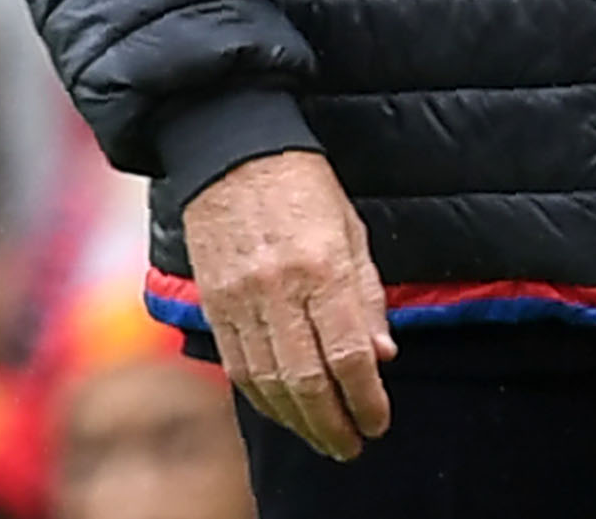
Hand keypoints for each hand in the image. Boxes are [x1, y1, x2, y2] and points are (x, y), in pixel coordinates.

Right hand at [179, 150, 395, 460]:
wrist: (232, 150)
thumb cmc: (304, 186)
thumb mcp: (351, 230)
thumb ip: (366, 296)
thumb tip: (383, 356)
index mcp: (321, 266)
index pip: (347, 353)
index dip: (366, 398)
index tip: (379, 421)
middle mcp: (277, 289)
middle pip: (306, 379)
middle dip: (332, 423)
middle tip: (351, 446)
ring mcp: (239, 299)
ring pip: (268, 382)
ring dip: (298, 420)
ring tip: (323, 438)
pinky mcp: (213, 303)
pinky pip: (237, 367)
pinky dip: (262, 398)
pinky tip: (284, 412)